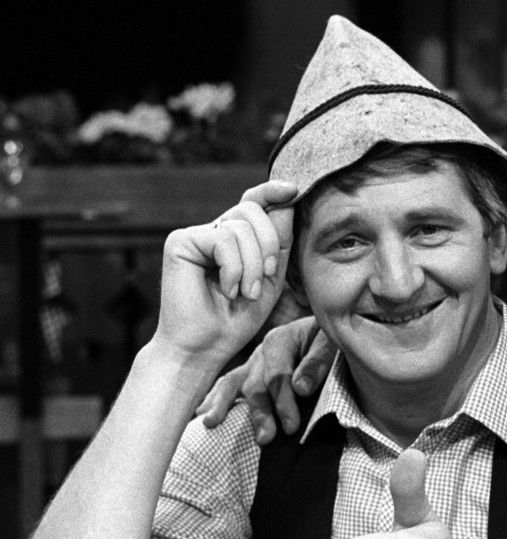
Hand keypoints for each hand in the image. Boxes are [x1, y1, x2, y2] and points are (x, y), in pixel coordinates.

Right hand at [153, 181, 297, 368]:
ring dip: (253, 266)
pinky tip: (226, 290)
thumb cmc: (236, 319)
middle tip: (268, 277)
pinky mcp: (180, 241)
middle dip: (270, 244)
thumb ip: (279, 243)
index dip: (273, 192)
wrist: (205, 348)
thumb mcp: (270, 279)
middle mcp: (214, 232)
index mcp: (235, 239)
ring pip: (241, 228)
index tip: (294, 190)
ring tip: (245, 293)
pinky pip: (223, 240)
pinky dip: (234, 269)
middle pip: (252, 210)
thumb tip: (287, 202)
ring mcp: (196, 235)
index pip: (254, 204)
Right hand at [195, 316, 333, 442]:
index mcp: (281, 340)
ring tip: (212, 423)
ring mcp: (252, 363)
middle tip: (266, 439)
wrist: (326, 335)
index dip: (283, 401)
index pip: (277, 375)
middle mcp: (262, 351)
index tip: (291, 427)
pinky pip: (227, 385)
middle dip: (260, 412)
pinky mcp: (248, 373)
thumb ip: (318, 363)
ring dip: (224, 406)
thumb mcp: (331, 345)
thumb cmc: (331, 342)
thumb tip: (300, 388)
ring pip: (233, 384)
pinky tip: (204, 416)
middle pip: (254, 384)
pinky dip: (214, 399)